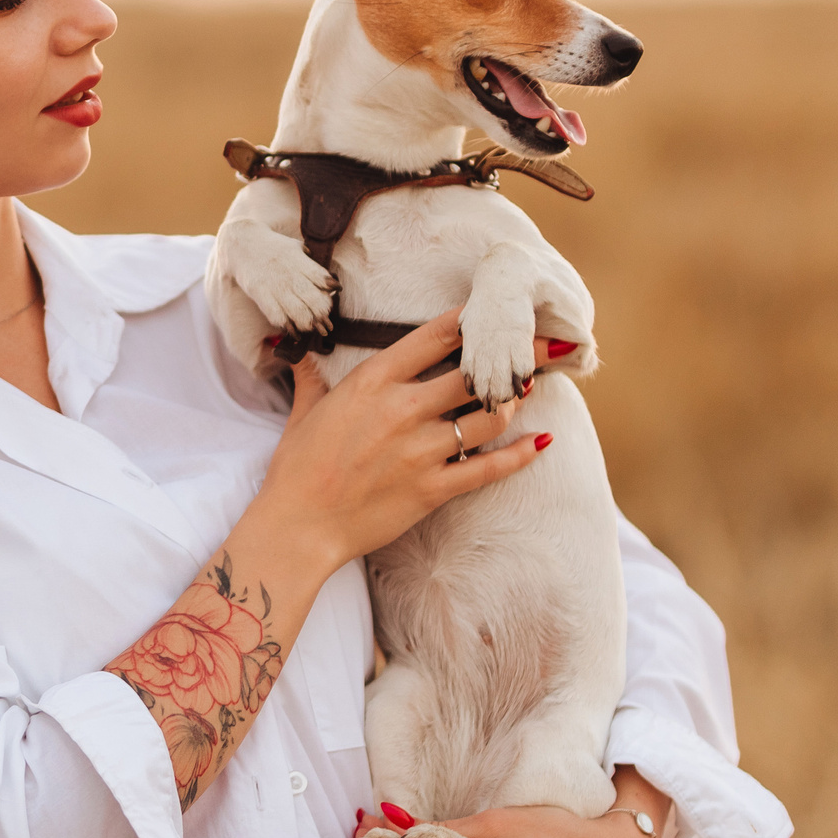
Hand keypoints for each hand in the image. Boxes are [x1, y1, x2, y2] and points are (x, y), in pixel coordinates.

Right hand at [252, 309, 565, 575]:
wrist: (299, 527)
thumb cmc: (296, 469)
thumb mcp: (304, 412)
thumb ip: (311, 376)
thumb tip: (295, 348)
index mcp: (372, 382)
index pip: (436, 336)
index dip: (472, 319)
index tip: (496, 311)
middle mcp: (403, 409)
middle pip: (475, 373)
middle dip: (514, 358)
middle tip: (541, 347)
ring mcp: (421, 451)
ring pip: (489, 418)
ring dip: (512, 403)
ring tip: (524, 393)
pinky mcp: (433, 488)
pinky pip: (490, 468)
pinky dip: (521, 454)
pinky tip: (542, 442)